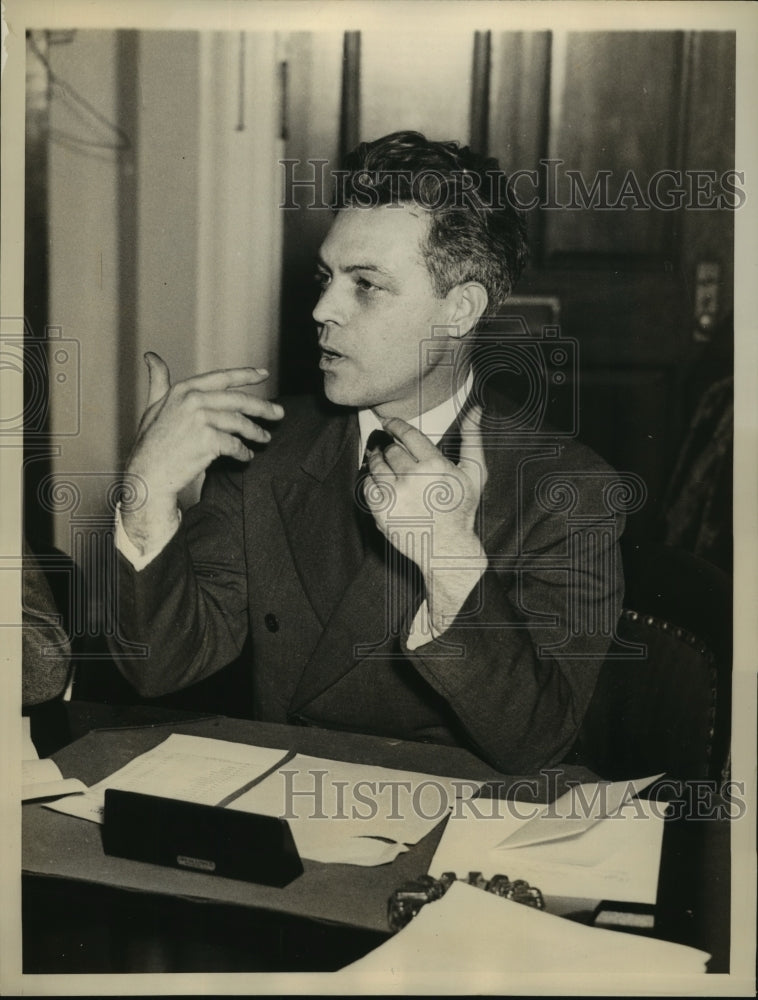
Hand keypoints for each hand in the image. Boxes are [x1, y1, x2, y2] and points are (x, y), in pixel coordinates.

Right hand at [122, 352, 283, 552]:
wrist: (148, 474)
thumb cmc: (151, 441)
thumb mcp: (153, 406)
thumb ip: (158, 381)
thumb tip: (151, 356)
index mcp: (183, 389)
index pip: (222, 378)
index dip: (246, 375)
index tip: (264, 374)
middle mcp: (193, 400)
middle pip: (238, 401)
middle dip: (263, 407)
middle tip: (280, 413)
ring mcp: (200, 420)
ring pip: (240, 423)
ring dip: (256, 432)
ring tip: (265, 438)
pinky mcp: (208, 441)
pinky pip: (235, 445)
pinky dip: (244, 452)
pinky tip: (247, 456)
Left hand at [364, 408, 488, 632]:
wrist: (446, 548)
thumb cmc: (461, 509)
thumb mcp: (474, 473)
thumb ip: (472, 439)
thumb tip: (476, 409)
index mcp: (434, 464)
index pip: (407, 434)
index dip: (395, 425)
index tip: (389, 422)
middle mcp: (412, 477)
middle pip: (391, 450)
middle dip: (390, 448)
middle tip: (391, 450)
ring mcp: (394, 495)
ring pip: (376, 465)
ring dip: (377, 460)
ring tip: (383, 461)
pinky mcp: (380, 511)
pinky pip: (367, 486)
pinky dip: (371, 481)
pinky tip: (381, 483)